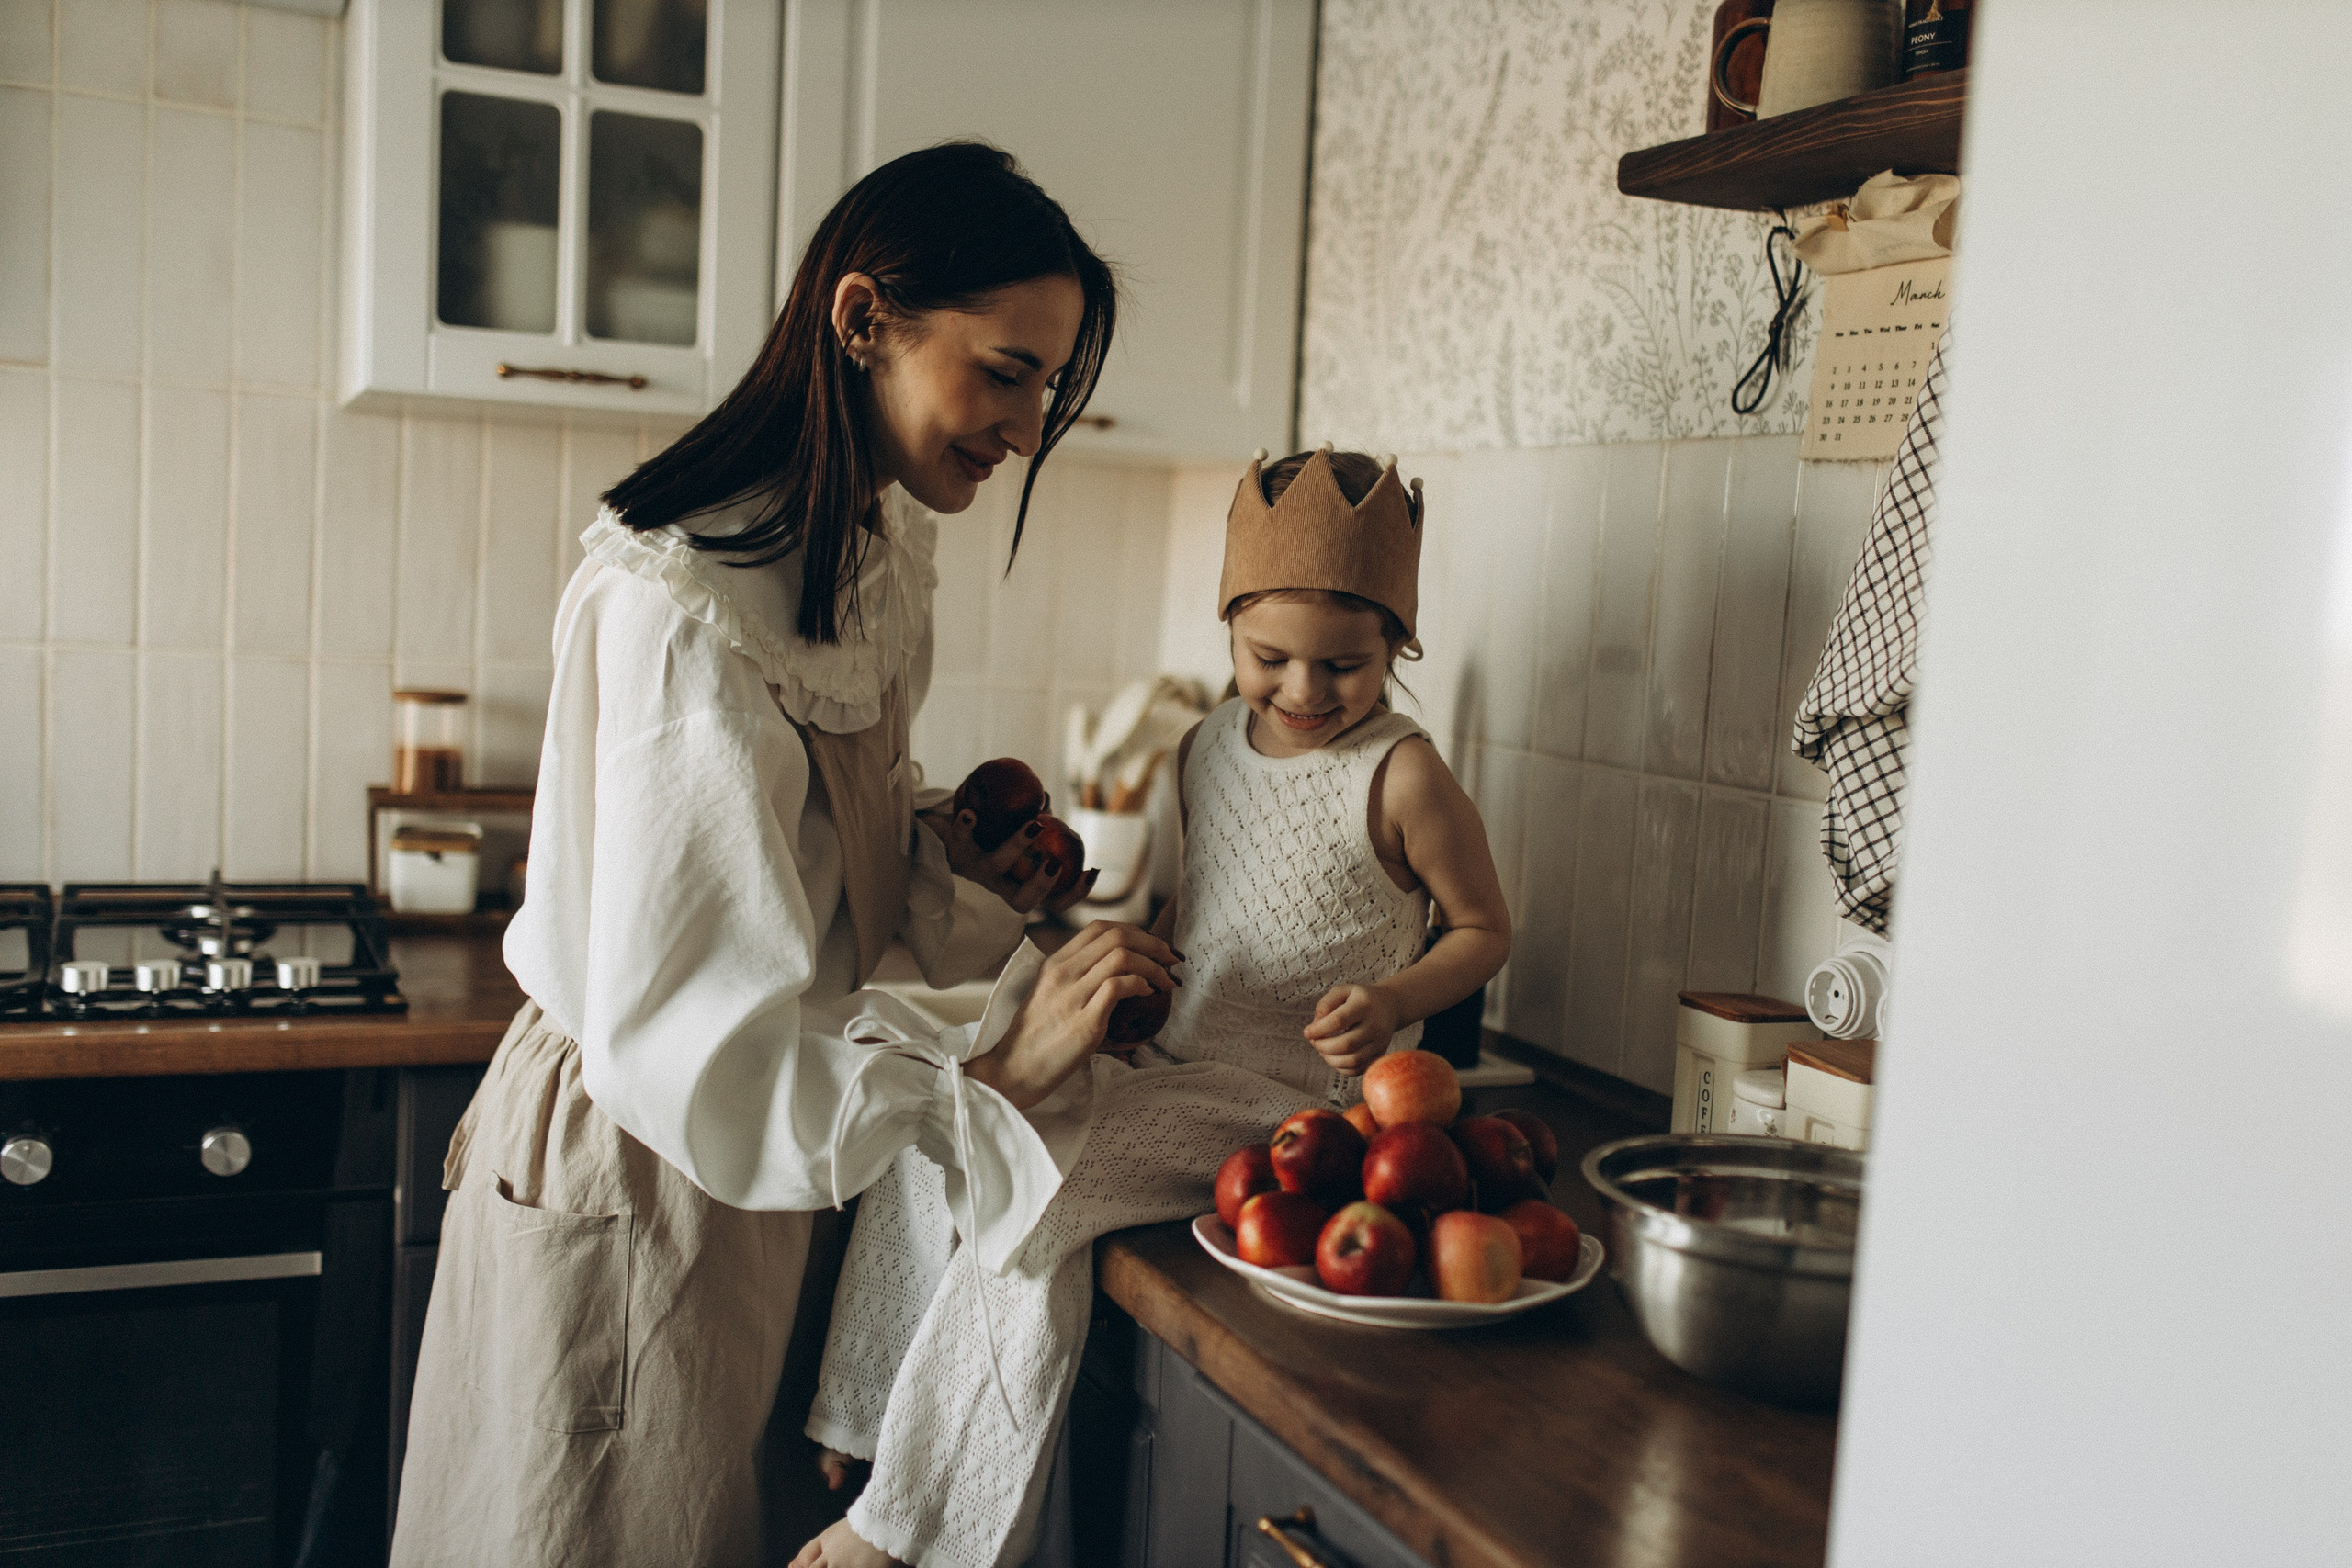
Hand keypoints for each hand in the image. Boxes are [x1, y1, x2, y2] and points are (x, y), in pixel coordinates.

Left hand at [918, 803, 1097, 916]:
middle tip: (1055, 864)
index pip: (1050, 901)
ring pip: (994, 869)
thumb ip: (1028, 819)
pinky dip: (965, 826)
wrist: (930, 828)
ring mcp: (972, 868)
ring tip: (1034, 824)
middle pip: (1021, 903)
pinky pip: (957, 840)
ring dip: (1016, 847)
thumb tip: (1044, 799)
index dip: (1074, 894)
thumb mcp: (1008, 829)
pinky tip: (970, 813)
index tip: (1092, 871)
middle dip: (1042, 887)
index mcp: (1015, 881)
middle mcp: (994, 881)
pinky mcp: (950, 850)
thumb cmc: (979, 830)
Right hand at [965, 923, 1181, 1108]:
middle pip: (1117, 936)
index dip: (1135, 931)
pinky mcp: (1084, 1021)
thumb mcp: (1050, 997)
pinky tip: (1149, 995)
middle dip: (1154, 944)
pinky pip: (1119, 986)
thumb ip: (1077, 980)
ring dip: (1154, 965)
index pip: (1099, 928)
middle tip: (1172, 960)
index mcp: (1054, 964)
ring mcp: (1072, 996)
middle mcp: (1062, 973)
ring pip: (1122, 956)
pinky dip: (1142, 985)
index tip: (1153, 947)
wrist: (1012, 1072)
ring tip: (1167, 981)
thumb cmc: (1035, 1040)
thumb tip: (1119, 975)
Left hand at [1303, 983, 1404, 1075]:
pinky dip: (1341, 1068)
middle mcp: (1374, 1025)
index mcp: (1363, 1005)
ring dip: (1330, 1059)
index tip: (1307, 1032)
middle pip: (1345, 1044)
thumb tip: (1316, 1025)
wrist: (1389, 1006)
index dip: (1318, 1029)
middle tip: (1314, 1041)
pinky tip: (1335, 1057)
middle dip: (1322, 1046)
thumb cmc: (1360, 998)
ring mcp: (1379, 1042)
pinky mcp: (1379, 1054)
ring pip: (1352, 1060)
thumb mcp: (1343, 991)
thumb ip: (1326, 1004)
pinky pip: (1358, 1069)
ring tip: (1323, 1050)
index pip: (1338, 1021)